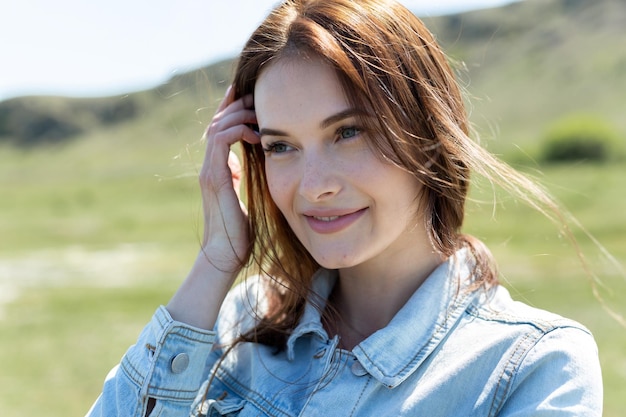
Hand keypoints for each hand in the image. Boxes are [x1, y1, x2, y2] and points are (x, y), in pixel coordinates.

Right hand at [198, 86, 258, 271]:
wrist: (225, 254)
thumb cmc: (238, 231)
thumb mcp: (242, 196)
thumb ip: (240, 177)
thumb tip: (244, 164)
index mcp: (217, 169)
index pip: (221, 131)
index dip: (232, 110)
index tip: (248, 95)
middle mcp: (209, 166)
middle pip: (216, 123)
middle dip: (235, 105)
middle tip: (254, 94)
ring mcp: (209, 171)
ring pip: (217, 128)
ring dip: (237, 114)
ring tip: (257, 110)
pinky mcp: (215, 177)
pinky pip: (221, 142)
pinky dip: (237, 131)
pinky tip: (256, 134)